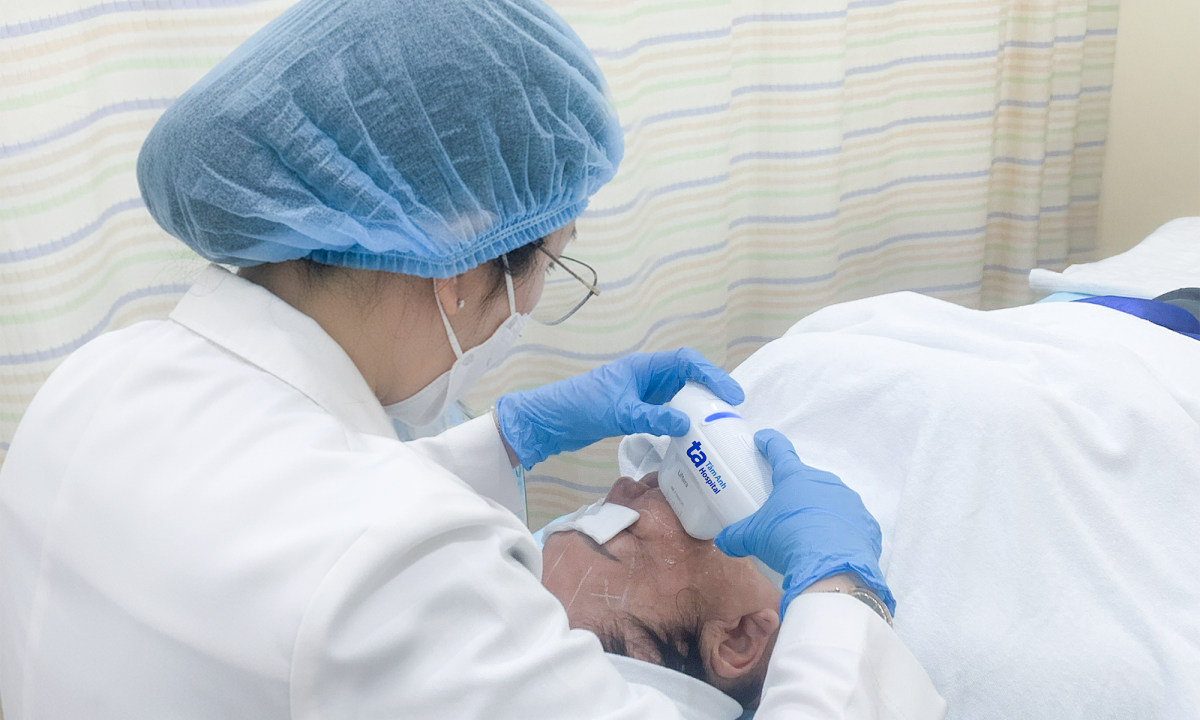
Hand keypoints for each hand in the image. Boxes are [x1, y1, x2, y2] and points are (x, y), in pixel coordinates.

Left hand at [495, 348, 742, 468]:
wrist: (550, 420)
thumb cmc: (580, 406)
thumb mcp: (619, 412)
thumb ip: (652, 417)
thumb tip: (687, 424)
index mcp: (644, 367)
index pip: (687, 362)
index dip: (712, 374)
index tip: (731, 393)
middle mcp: (646, 377)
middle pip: (688, 378)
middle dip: (711, 392)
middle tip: (731, 414)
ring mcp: (642, 394)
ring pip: (679, 397)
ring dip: (697, 409)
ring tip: (717, 427)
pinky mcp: (636, 411)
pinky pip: (667, 412)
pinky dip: (681, 421)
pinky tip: (689, 437)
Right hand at [715, 429, 893, 614]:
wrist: (830, 567)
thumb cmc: (786, 539)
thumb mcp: (754, 538)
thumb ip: (736, 537)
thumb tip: (723, 542)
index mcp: (795, 477)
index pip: (779, 450)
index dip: (769, 443)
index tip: (763, 440)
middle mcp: (824, 481)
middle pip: (806, 480)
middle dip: (796, 492)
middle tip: (784, 512)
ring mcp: (849, 500)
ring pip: (830, 500)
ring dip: (819, 512)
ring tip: (809, 535)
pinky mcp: (866, 522)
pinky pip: (850, 523)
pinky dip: (840, 531)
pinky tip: (831, 547)